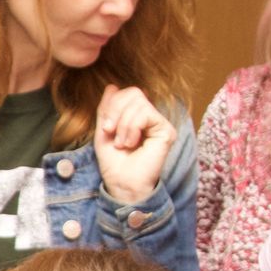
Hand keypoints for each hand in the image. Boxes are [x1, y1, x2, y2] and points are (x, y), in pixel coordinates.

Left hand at [93, 85, 174, 205]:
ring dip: (123, 123)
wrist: (121, 183)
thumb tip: (112, 86)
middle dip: (116, 111)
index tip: (105, 127)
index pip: (127, 93)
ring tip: (123, 143)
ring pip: (139, 102)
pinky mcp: (166, 130)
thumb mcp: (103, 130)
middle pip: (134, 92)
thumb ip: (107, 108)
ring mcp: (160, 123)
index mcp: (136, 117)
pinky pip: (146, 113)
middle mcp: (151, 118)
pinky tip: (132, 143)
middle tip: (111, 132)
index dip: (112, 105)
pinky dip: (132, 127)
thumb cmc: (113, 162)